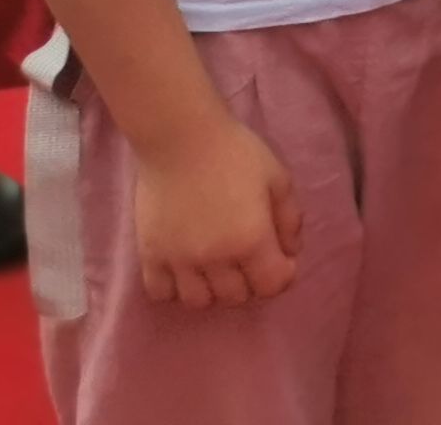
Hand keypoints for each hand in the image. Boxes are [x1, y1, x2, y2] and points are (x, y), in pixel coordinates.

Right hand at [131, 111, 301, 308]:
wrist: (180, 138)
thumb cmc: (236, 154)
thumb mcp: (278, 179)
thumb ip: (289, 219)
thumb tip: (290, 252)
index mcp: (250, 240)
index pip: (271, 286)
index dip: (281, 276)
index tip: (281, 260)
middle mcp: (214, 259)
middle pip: (235, 298)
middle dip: (249, 283)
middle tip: (248, 260)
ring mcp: (178, 261)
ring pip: (198, 302)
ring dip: (212, 290)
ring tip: (216, 267)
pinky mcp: (150, 255)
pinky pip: (161, 294)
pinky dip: (175, 289)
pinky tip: (184, 268)